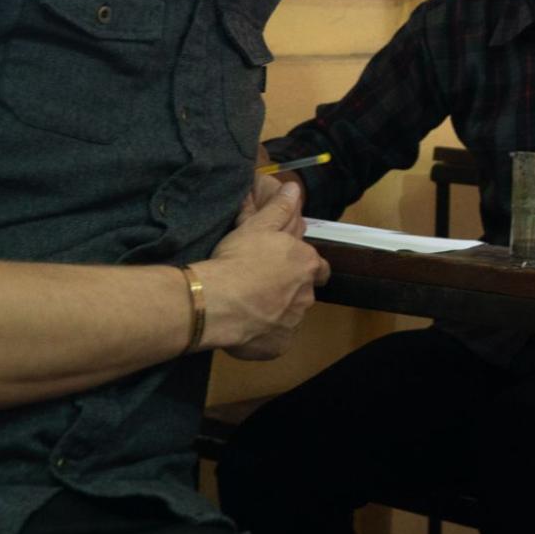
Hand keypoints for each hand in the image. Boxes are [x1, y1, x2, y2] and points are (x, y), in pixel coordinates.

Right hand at [194, 181, 329, 359]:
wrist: (216, 300)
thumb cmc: (239, 259)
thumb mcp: (258, 226)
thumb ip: (280, 208)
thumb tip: (295, 188)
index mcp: (306, 264)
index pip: (318, 266)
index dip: (303, 266)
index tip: (286, 267)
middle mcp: (306, 294)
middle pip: (304, 291)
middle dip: (288, 289)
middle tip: (261, 285)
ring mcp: (293, 322)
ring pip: (290, 316)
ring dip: (276, 311)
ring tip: (248, 305)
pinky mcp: (278, 345)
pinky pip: (275, 340)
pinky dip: (265, 335)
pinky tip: (245, 326)